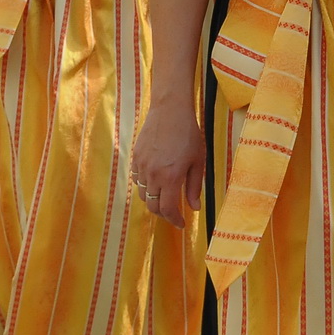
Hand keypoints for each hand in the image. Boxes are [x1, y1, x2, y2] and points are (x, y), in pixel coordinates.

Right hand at [129, 104, 204, 229]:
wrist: (170, 110)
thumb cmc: (188, 134)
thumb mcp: (198, 161)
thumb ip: (194, 187)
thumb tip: (194, 208)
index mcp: (170, 178)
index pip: (168, 209)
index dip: (174, 220)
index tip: (181, 223)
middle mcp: (152, 175)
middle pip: (152, 206)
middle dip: (163, 213)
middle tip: (174, 212)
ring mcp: (141, 166)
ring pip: (142, 194)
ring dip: (153, 200)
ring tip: (165, 196)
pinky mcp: (135, 157)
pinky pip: (137, 179)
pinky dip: (145, 186)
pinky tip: (156, 180)